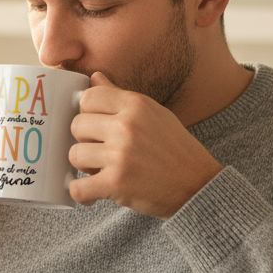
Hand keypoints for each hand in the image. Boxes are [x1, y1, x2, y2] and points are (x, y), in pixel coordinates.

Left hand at [69, 71, 223, 218]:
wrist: (198, 186)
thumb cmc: (174, 148)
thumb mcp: (153, 113)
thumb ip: (120, 96)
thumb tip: (94, 78)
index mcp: (136, 105)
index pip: (88, 97)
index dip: (87, 112)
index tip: (95, 126)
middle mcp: (126, 127)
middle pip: (77, 125)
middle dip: (84, 140)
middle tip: (99, 151)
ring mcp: (120, 156)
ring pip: (74, 155)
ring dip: (84, 167)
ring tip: (100, 171)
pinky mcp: (116, 184)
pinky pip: (78, 188)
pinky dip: (81, 194)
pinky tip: (92, 194)